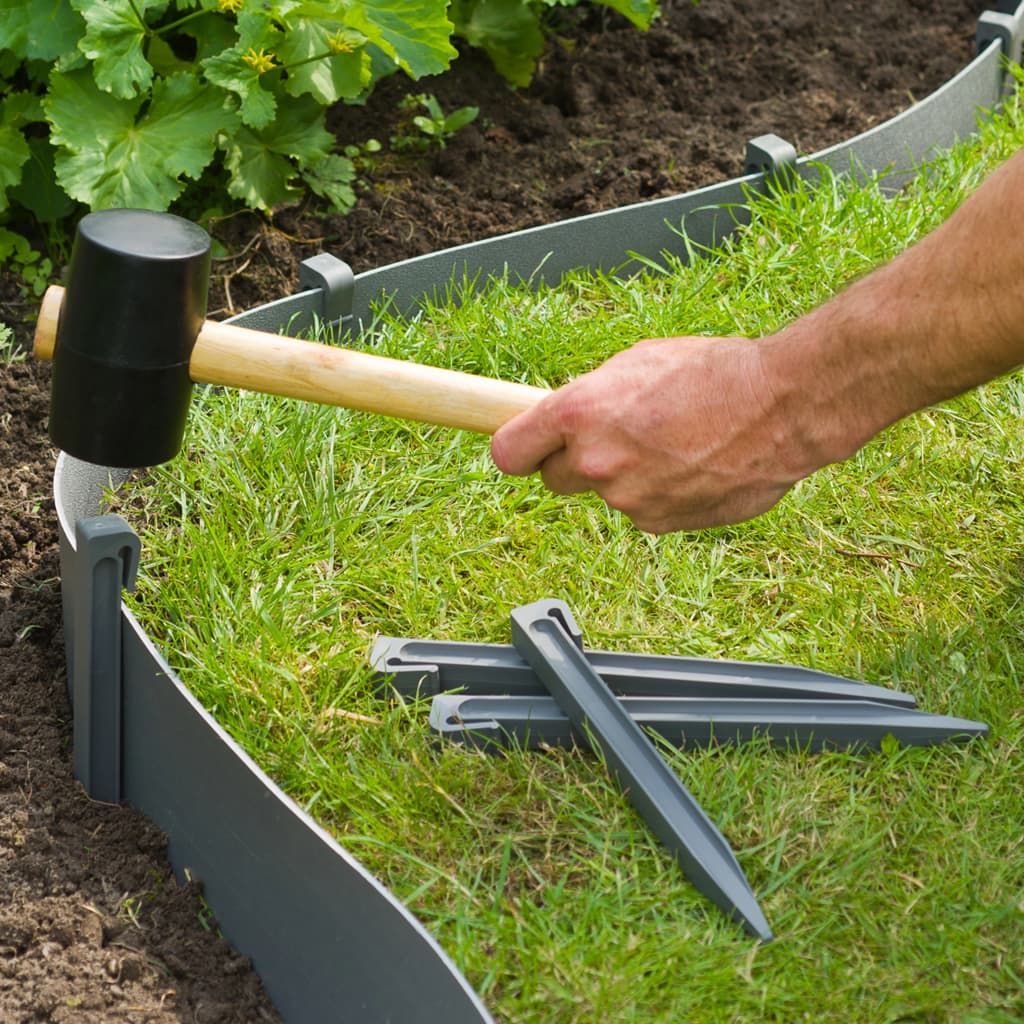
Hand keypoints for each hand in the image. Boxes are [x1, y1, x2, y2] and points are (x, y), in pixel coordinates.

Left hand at [491, 334, 812, 533]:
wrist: (783, 407)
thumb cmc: (715, 372)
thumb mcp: (637, 362)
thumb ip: (592, 398)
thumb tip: (569, 421)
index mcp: (579, 413)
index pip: (509, 453)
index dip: (517, 449)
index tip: (524, 447)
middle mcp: (594, 462)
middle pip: (554, 479)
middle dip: (575, 462)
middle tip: (615, 439)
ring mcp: (627, 500)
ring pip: (608, 494)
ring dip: (628, 476)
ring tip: (676, 443)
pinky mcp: (660, 524)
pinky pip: (644, 510)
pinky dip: (661, 494)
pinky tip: (695, 466)